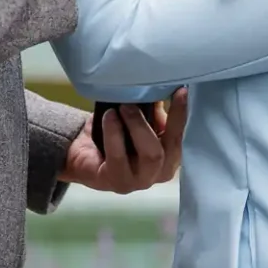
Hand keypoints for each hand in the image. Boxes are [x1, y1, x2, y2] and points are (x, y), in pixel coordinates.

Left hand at [61, 90, 187, 191]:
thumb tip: (160, 84)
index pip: (181, 135)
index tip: (182, 90)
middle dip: (153, 122)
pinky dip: (114, 133)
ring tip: (121, 107)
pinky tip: (108, 117)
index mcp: (171, 156)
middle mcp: (160, 172)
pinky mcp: (118, 183)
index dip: (181, 114)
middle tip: (132, 103)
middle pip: (169, 148)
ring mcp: (140, 182)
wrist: (86, 154)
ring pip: (150, 155)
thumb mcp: (139, 120)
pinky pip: (119, 158)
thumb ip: (152, 109)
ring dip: (135, 126)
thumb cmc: (118, 135)